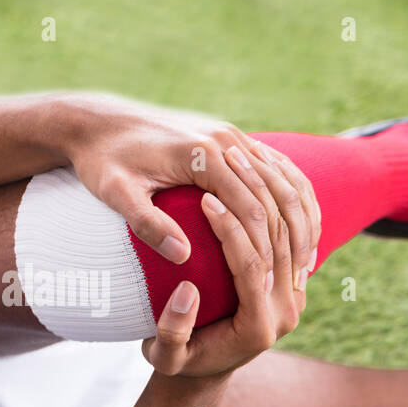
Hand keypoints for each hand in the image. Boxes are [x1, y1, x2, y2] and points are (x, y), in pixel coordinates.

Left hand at [55, 93, 320, 287]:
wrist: (101, 120)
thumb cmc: (102, 162)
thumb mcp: (115, 193)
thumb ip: (147, 224)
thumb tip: (183, 256)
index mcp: (203, 154)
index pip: (251, 207)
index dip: (266, 249)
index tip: (272, 286)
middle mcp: (226, 140)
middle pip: (278, 195)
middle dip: (293, 240)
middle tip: (299, 282)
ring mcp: (234, 136)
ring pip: (287, 180)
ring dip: (303, 221)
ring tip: (307, 262)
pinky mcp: (234, 138)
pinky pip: (280, 169)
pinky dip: (297, 199)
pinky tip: (302, 229)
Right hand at [141, 159, 303, 377]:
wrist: (207, 370)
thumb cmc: (177, 363)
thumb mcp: (163, 357)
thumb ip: (172, 332)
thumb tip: (188, 291)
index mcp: (258, 329)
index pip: (252, 267)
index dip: (230, 231)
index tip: (206, 198)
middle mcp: (286, 315)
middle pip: (278, 249)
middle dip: (252, 206)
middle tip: (226, 170)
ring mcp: (294, 300)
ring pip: (291, 240)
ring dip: (268, 200)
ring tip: (240, 165)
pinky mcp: (293, 286)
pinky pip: (291, 240)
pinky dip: (275, 208)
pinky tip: (253, 178)